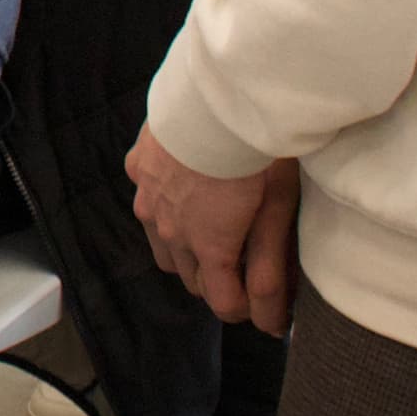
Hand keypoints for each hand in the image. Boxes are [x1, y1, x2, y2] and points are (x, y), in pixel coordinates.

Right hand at [126, 128, 299, 336]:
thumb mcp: (278, 212)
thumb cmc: (256, 154)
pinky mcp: (138, 167)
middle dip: (218, 280)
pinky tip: (184, 186)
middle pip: (191, 279)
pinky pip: (147, 201)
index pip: (221, 304)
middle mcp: (170, 231)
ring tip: (213, 228)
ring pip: (163, 246)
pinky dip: (164, 206)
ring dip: (187, 250)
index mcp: (208, 247)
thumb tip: (274, 319)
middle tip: (245, 259)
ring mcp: (148, 199)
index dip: (246, 308)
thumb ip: (271, 267)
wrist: (214, 96)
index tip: (265, 302)